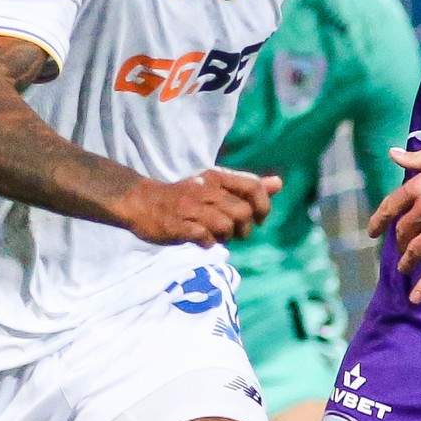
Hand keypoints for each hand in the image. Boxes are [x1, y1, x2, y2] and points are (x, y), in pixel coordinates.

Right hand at [115, 167, 282, 246]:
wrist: (142, 202)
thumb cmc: (185, 196)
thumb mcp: (216, 186)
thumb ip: (247, 187)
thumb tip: (278, 184)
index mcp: (217, 177)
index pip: (253, 187)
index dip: (263, 206)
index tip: (258, 219)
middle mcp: (206, 189)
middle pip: (242, 212)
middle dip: (243, 228)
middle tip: (233, 232)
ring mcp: (191, 208)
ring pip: (226, 226)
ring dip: (225, 237)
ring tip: (216, 235)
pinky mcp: (178, 226)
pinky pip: (205, 238)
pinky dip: (207, 243)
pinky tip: (201, 240)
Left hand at [367, 140, 420, 302]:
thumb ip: (417, 158)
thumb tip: (392, 155)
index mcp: (420, 185)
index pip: (390, 206)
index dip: (378, 221)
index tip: (372, 232)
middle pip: (403, 231)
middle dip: (399, 241)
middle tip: (401, 247)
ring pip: (415, 251)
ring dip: (407, 262)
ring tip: (405, 268)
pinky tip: (416, 298)